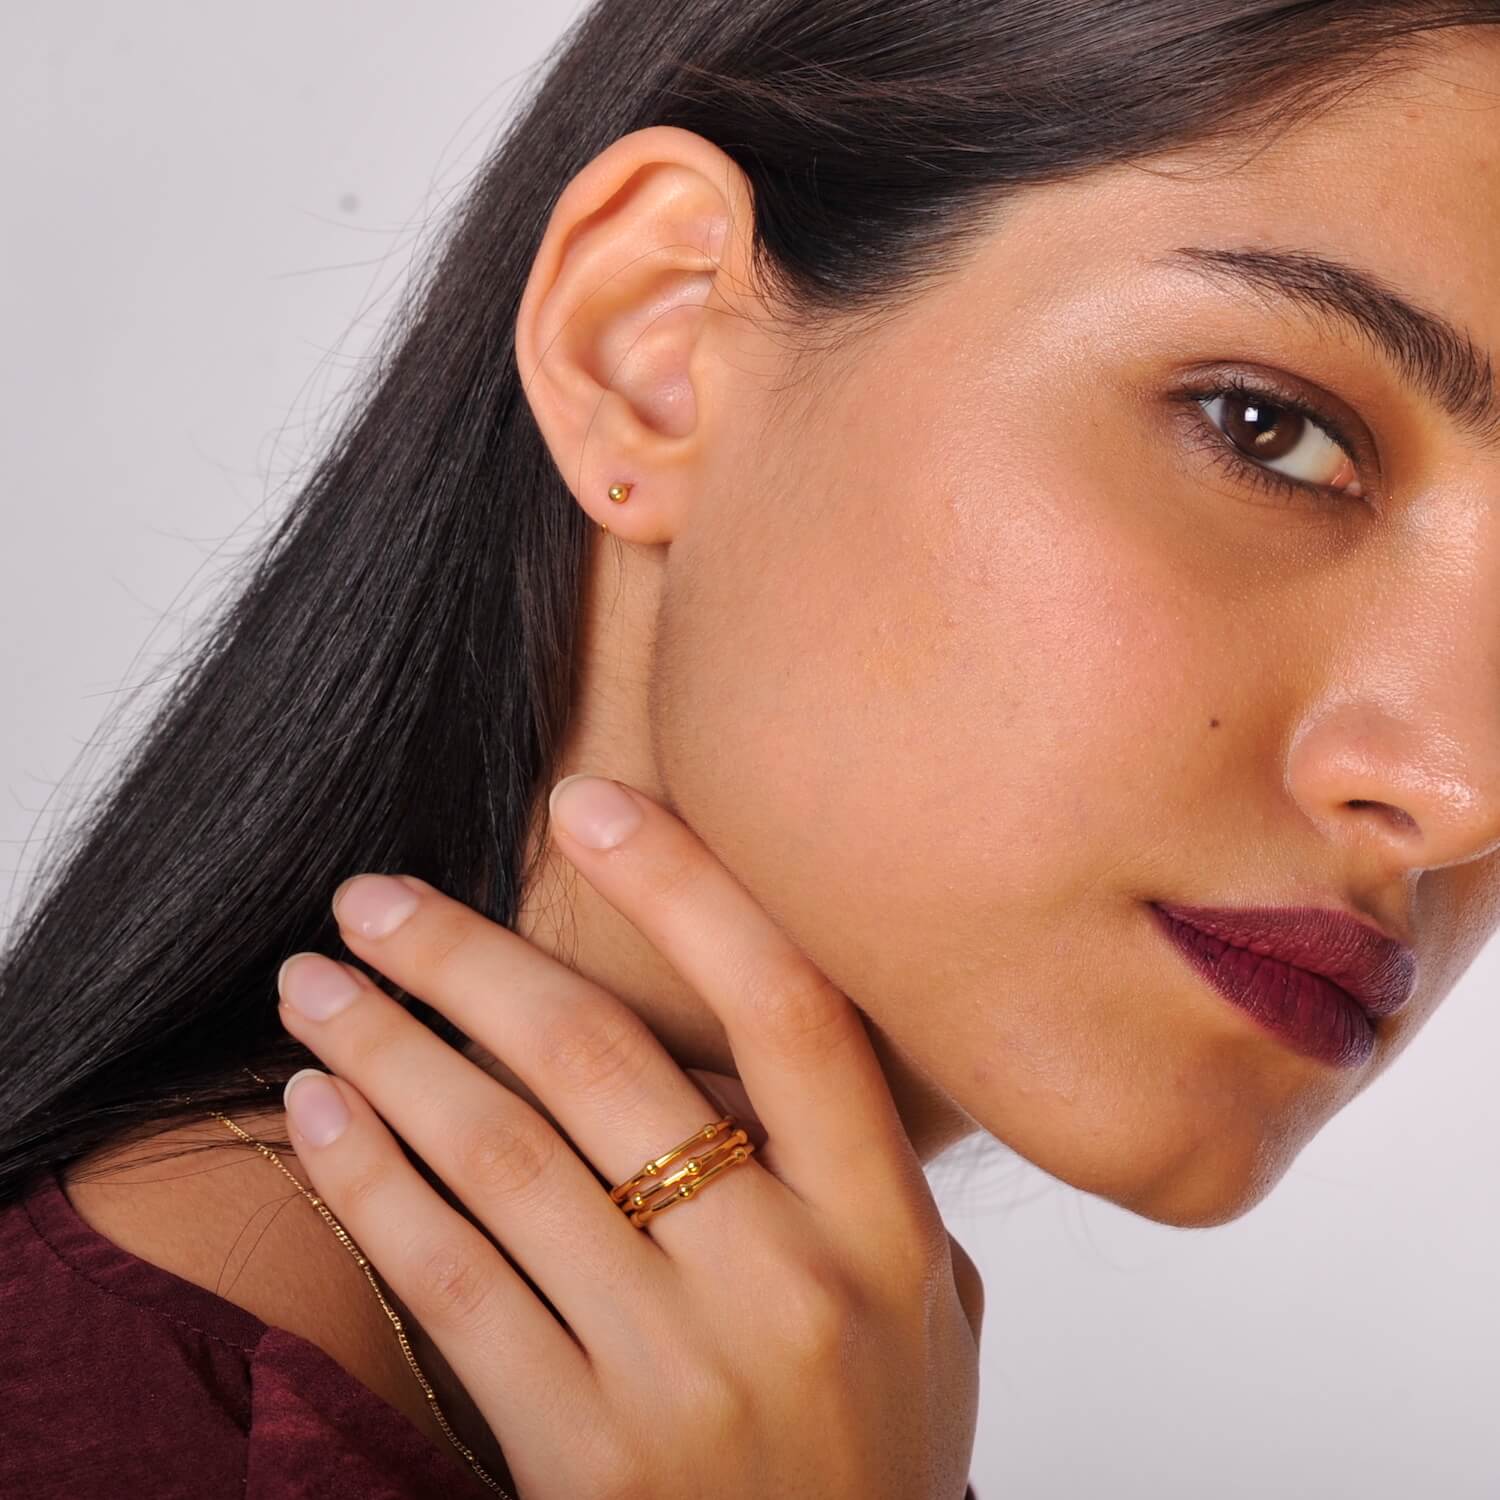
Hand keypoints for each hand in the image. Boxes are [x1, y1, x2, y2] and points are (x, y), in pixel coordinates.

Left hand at [273, 774, 981, 1499]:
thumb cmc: (876, 1459)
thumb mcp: (930, 1320)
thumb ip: (870, 1184)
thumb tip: (783, 1061)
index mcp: (883, 1227)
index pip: (788, 1011)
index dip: (685, 890)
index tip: (586, 803)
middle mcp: (786, 1280)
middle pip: (601, 1064)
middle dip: (467, 958)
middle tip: (375, 897)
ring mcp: (680, 1371)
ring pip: (503, 1158)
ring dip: (390, 1051)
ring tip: (315, 985)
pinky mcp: (582, 1456)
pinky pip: (454, 1282)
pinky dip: (375, 1181)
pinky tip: (320, 1114)